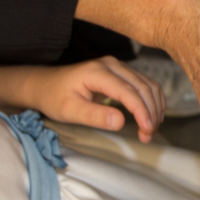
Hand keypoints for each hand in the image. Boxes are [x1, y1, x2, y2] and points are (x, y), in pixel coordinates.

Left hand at [21, 57, 164, 142]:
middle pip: (143, 87)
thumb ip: (93, 116)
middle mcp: (112, 64)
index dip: (141, 111)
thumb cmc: (54, 97)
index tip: (147, 131)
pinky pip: (145, 84)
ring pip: (148, 85)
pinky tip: (151, 116)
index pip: (128, 91)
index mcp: (97, 72)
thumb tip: (120, 122)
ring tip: (150, 129)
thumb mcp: (68, 110)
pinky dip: (152, 101)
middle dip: (151, 112)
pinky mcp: (121, 72)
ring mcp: (118, 66)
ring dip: (154, 107)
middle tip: (148, 135)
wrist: (44, 84)